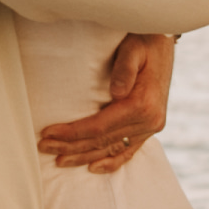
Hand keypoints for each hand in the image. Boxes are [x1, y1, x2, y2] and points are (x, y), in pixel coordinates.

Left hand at [38, 31, 173, 173]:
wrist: (164, 41)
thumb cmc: (144, 40)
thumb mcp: (134, 47)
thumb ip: (125, 67)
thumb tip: (116, 92)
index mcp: (142, 104)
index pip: (100, 127)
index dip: (72, 132)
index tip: (48, 133)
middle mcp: (149, 121)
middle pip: (102, 141)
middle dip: (71, 146)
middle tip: (44, 147)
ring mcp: (151, 127)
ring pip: (112, 149)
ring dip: (85, 157)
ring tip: (60, 160)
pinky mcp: (150, 128)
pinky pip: (129, 151)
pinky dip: (111, 161)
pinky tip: (93, 168)